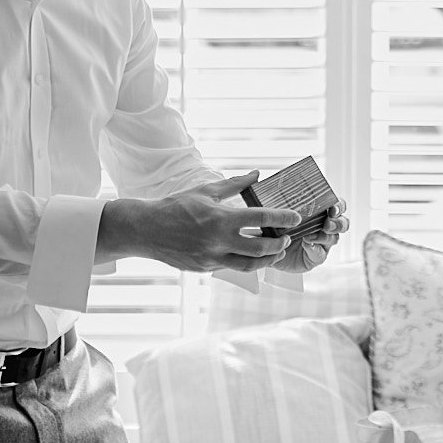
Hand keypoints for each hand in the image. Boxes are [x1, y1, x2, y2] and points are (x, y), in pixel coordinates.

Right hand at [98, 173, 301, 272]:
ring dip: (267, 259)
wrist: (146, 229)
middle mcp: (218, 242)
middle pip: (261, 249)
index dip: (283, 218)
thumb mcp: (205, 190)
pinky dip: (243, 261)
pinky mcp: (205, 269)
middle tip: (286, 237)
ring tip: (275, 251)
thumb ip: (234, 184)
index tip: (295, 217)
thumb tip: (256, 173)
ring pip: (249, 266)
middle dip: (279, 244)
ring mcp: (212, 259)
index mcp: (221, 219)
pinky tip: (249, 253)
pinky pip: (231, 267)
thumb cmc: (175, 206)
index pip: (262, 219)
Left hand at [274, 201, 348, 273]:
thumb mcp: (281, 214)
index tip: (332, 209)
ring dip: (325, 236)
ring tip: (310, 236)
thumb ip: (287, 207)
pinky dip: (314, 249)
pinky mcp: (316, 257)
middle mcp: (325, 227)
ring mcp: (323, 243)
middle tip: (327, 224)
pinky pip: (320, 254)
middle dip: (338, 223)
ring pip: (334, 238)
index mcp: (321, 212)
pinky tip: (306, 245)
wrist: (269, 250)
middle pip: (342, 223)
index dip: (339, 206)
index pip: (338, 206)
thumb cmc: (277, 227)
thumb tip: (285, 197)